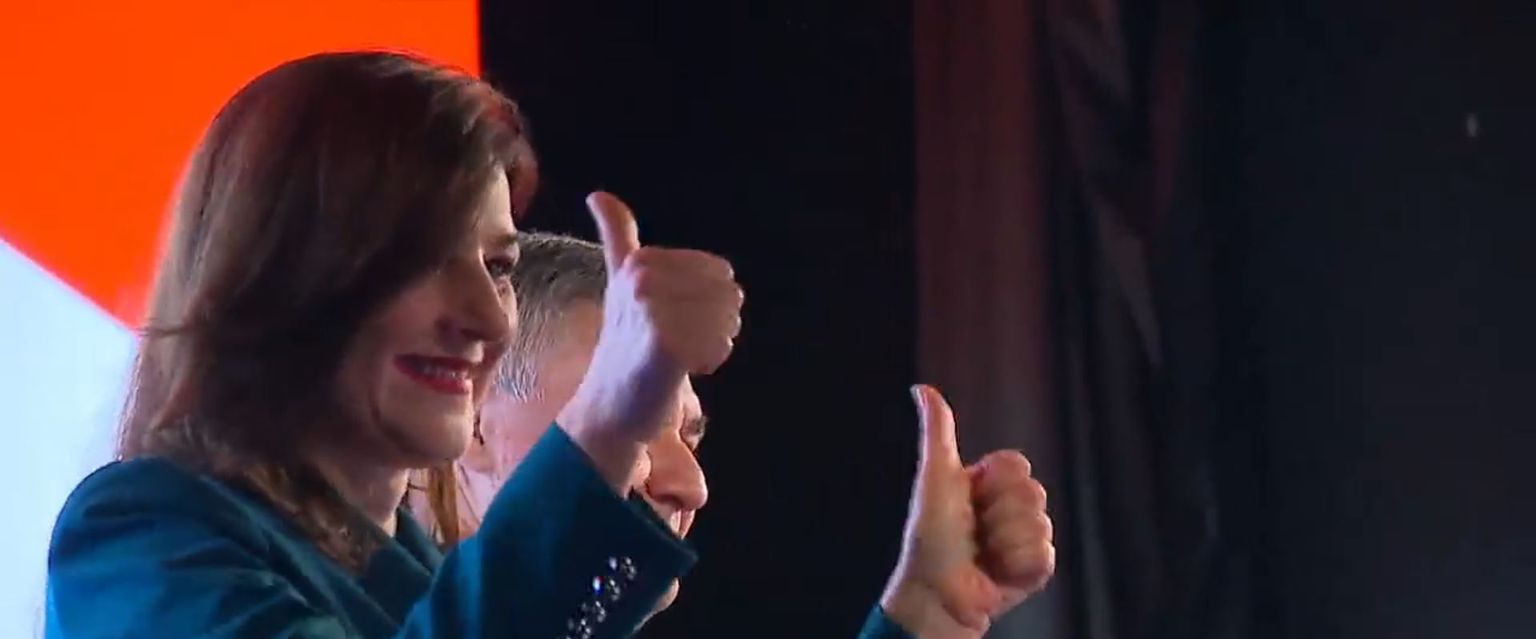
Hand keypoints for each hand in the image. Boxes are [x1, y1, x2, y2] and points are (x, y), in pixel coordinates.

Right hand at [558, 192, 742, 490]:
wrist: (609, 410)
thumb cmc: (625, 347)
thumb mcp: (621, 284)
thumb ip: (617, 238)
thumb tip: (599, 193)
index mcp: (640, 263)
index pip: (721, 273)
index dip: (709, 301)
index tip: (673, 318)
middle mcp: (643, 279)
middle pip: (730, 294)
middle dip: (716, 322)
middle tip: (680, 342)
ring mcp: (652, 310)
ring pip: (728, 319)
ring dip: (714, 344)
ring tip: (680, 356)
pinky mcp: (666, 344)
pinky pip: (719, 344)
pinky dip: (710, 362)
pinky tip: (683, 371)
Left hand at [879, 385, 1054, 638]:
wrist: (937, 592)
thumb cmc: (930, 537)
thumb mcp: (936, 479)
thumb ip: (938, 434)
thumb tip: (923, 389)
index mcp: (989, 483)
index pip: (1019, 464)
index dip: (996, 481)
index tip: (971, 495)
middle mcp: (1008, 508)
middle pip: (1034, 493)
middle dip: (1000, 515)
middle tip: (974, 530)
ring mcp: (1024, 538)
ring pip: (1041, 525)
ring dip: (1005, 543)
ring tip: (982, 554)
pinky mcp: (1034, 569)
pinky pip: (1045, 556)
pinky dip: (1018, 566)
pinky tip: (998, 572)